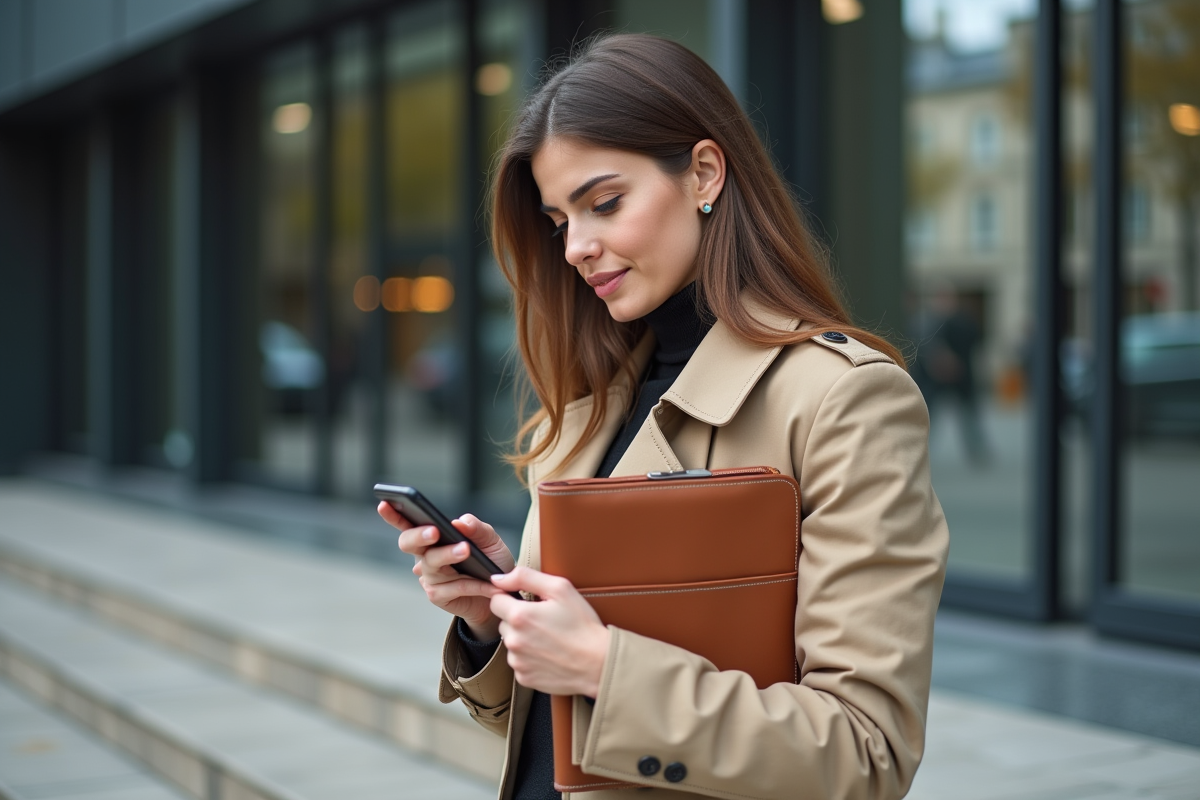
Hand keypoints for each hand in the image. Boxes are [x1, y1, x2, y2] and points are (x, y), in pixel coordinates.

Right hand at [380, 504, 513, 639]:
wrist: (502, 592)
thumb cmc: (491, 562)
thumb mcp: (490, 541)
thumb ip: (477, 529)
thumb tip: (460, 521)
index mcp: (433, 537)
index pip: (408, 524)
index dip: (393, 514)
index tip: (385, 503)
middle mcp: (426, 555)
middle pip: (409, 543)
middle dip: (418, 535)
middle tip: (433, 531)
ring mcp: (429, 577)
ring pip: (431, 563)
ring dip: (448, 555)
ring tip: (466, 550)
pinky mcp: (437, 595)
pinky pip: (451, 586)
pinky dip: (472, 583)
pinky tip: (487, 583)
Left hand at [489, 567, 610, 696]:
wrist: (598, 663)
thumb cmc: (582, 626)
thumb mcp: (560, 589)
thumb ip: (525, 577)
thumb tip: (498, 579)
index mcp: (519, 616)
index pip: (496, 600)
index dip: (511, 598)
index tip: (527, 602)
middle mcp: (513, 641)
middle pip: (503, 622)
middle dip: (518, 619)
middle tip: (544, 621)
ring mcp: (517, 662)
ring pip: (511, 643)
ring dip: (523, 639)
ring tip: (549, 639)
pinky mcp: (524, 678)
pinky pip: (519, 662)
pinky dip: (529, 658)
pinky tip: (548, 654)